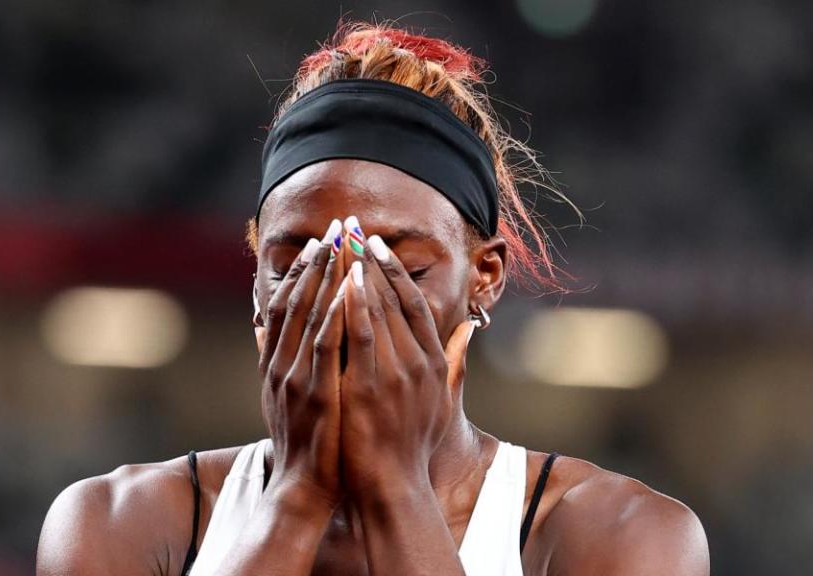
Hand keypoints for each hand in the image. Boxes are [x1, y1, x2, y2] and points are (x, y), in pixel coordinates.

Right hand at [255, 218, 347, 508]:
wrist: (303, 488)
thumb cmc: (304, 444)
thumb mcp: (280, 398)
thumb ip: (272, 360)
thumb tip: (260, 328)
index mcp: (275, 364)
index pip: (285, 307)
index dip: (301, 273)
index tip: (318, 244)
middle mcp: (280, 365)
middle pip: (295, 302)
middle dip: (316, 263)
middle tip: (333, 230)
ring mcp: (296, 378)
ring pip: (309, 315)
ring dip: (325, 277)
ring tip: (341, 246)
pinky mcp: (316, 393)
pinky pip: (326, 344)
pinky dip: (335, 312)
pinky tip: (348, 289)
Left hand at [337, 217, 475, 496]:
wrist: (392, 485)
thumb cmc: (411, 445)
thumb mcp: (441, 400)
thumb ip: (456, 361)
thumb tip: (469, 328)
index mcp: (434, 363)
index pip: (416, 304)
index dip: (396, 271)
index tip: (378, 245)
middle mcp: (419, 362)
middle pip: (396, 298)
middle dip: (374, 260)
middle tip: (355, 228)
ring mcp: (395, 373)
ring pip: (379, 310)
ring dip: (361, 272)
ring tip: (344, 242)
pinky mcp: (370, 386)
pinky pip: (361, 335)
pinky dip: (354, 305)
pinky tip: (343, 280)